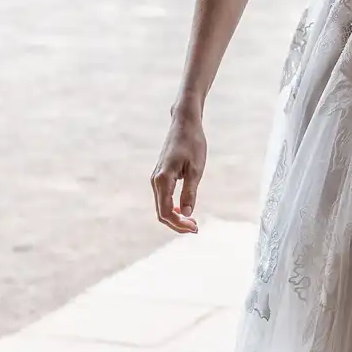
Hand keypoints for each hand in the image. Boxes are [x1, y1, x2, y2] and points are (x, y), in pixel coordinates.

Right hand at [150, 109, 207, 233]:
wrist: (184, 123)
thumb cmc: (192, 143)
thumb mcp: (196, 169)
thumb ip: (189, 192)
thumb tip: (186, 214)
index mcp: (162, 180)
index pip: (166, 212)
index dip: (179, 224)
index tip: (195, 228)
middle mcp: (155, 181)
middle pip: (161, 212)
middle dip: (177, 224)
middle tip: (196, 228)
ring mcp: (156, 178)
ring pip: (161, 206)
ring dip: (175, 217)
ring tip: (192, 222)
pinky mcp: (160, 176)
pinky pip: (163, 198)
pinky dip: (172, 208)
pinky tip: (185, 209)